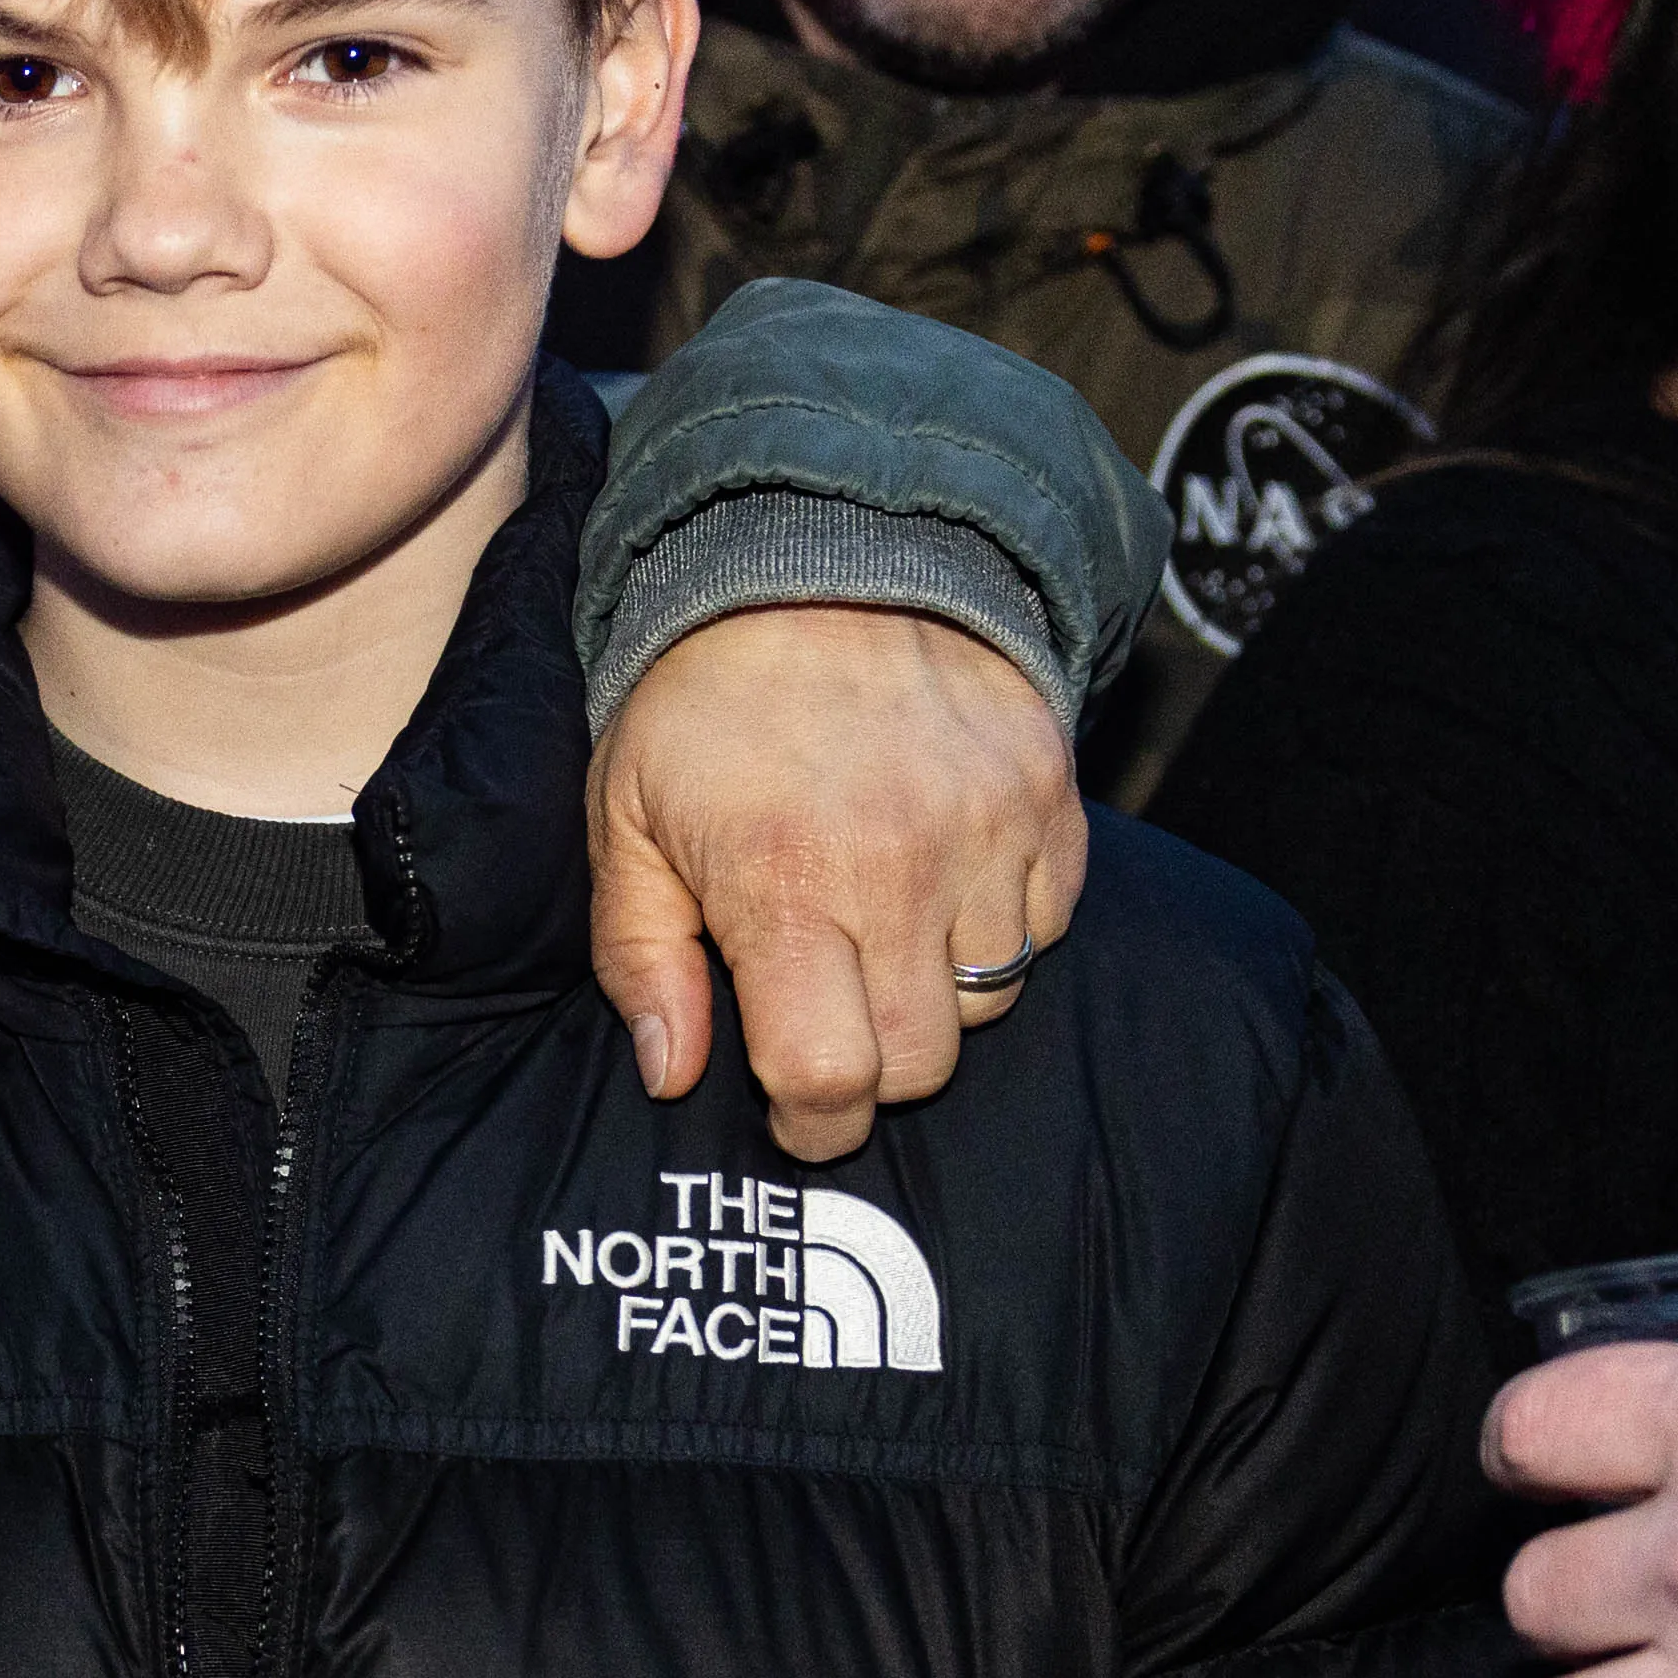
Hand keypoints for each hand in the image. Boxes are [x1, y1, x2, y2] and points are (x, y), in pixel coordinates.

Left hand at [590, 605, 1085, 1160]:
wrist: (821, 553)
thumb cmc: (702, 704)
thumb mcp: (627, 822)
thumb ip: (641, 960)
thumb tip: (672, 1074)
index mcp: (784, 881)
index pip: (831, 1075)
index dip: (811, 1123)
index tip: (794, 1113)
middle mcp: (900, 866)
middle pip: (924, 1062)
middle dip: (872, 1070)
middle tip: (828, 1019)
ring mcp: (990, 830)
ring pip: (993, 1001)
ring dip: (935, 995)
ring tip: (877, 931)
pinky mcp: (1051, 798)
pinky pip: (1048, 925)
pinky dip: (1000, 928)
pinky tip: (938, 881)